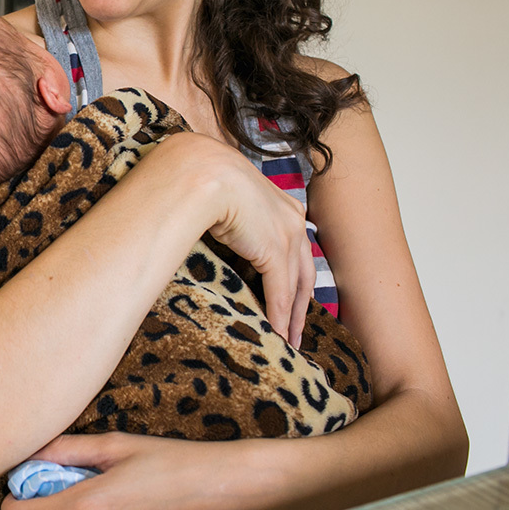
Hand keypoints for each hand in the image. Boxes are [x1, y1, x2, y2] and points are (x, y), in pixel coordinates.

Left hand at [0, 432, 262, 509]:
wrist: (226, 493)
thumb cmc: (175, 465)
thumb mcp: (116, 447)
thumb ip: (67, 450)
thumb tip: (30, 450)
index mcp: (84, 508)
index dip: (17, 497)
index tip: (32, 479)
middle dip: (39, 508)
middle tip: (61, 482)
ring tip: (92, 491)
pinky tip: (112, 504)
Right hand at [161, 133, 314, 346]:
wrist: (203, 169)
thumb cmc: (203, 177)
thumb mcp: (225, 196)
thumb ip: (230, 215)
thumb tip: (215, 227)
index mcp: (282, 205)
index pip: (295, 250)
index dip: (293, 276)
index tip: (290, 298)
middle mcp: (292, 219)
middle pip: (304, 270)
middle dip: (302, 303)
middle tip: (297, 328)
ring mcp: (288, 235)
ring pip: (297, 286)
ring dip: (293, 316)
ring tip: (289, 340)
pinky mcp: (276, 251)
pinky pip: (281, 293)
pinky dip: (279, 316)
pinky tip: (278, 334)